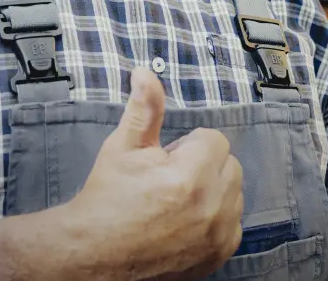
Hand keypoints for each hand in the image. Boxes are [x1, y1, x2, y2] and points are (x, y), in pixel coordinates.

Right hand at [66, 66, 243, 279]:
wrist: (94, 254)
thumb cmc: (106, 199)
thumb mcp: (122, 148)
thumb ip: (144, 109)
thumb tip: (145, 72)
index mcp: (190, 176)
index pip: (215, 140)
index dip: (187, 146)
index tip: (166, 161)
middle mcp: (212, 207)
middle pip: (229, 165)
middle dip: (204, 165)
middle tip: (169, 180)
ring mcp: (218, 235)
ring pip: (234, 194)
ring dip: (213, 191)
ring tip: (176, 202)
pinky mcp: (219, 254)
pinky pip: (234, 223)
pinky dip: (216, 220)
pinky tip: (185, 222)